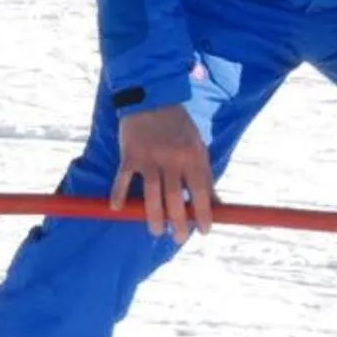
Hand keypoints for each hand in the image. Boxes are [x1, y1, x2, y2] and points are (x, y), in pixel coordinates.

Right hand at [109, 103, 213, 244]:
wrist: (153, 98)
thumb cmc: (179, 128)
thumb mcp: (198, 148)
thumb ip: (205, 177)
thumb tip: (218, 206)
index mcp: (193, 156)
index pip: (200, 191)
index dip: (203, 214)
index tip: (204, 231)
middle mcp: (172, 158)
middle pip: (175, 198)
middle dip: (178, 223)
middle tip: (178, 238)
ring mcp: (149, 157)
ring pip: (151, 194)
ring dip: (153, 217)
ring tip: (157, 231)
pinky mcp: (129, 154)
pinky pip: (122, 178)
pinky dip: (119, 193)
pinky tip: (118, 208)